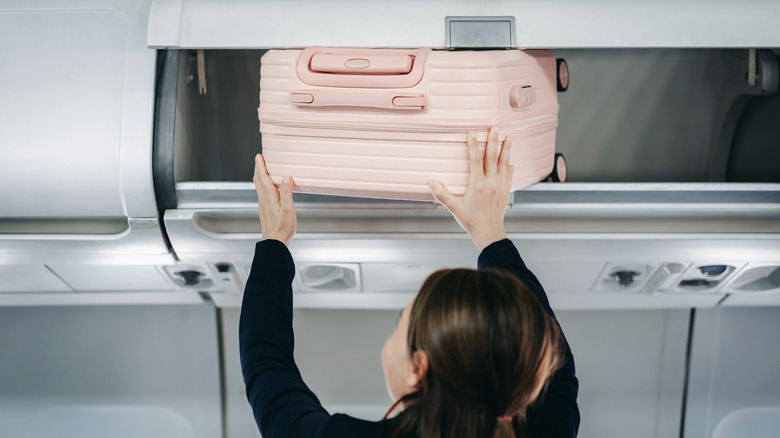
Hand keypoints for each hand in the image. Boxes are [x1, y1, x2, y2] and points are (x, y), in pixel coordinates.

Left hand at [253, 154, 296, 245]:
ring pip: (258, 186)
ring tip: (262, 169)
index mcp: (270, 196)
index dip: (260, 165)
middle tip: (259, 159)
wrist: (275, 241)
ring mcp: (263, 204)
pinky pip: (261, 192)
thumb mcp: (288, 208)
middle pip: (258, 180)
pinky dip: (262, 184)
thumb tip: (286, 177)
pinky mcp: (265, 210)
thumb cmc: (283, 227)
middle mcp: (264, 199)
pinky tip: (267, 188)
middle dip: (258, 168)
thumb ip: (287, 191)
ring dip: (259, 175)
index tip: (259, 156)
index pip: (263, 177)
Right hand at [429, 127, 513, 251]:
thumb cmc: (471, 221)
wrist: (489, 233)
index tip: (471, 133)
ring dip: (506, 149)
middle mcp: (491, 183)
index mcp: (478, 185)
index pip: (476, 160)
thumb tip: (430, 182)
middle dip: (493, 140)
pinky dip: (509, 166)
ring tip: (508, 136)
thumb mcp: (454, 208)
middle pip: (492, 157)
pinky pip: (509, 175)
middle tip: (495, 127)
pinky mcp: (505, 192)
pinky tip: (510, 160)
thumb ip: (441, 194)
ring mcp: (500, 187)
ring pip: (504, 163)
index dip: (473, 145)